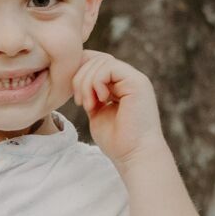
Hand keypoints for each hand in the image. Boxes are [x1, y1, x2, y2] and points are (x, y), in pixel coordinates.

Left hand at [71, 49, 166, 168]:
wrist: (135, 156)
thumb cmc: (117, 142)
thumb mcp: (97, 113)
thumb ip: (91, 95)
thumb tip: (77, 79)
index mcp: (120, 86)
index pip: (97, 64)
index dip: (81, 74)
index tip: (78, 100)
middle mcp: (129, 79)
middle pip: (97, 59)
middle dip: (81, 78)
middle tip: (81, 103)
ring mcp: (134, 79)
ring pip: (102, 61)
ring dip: (87, 83)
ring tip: (88, 105)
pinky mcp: (137, 82)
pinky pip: (109, 67)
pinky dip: (96, 82)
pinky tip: (99, 101)